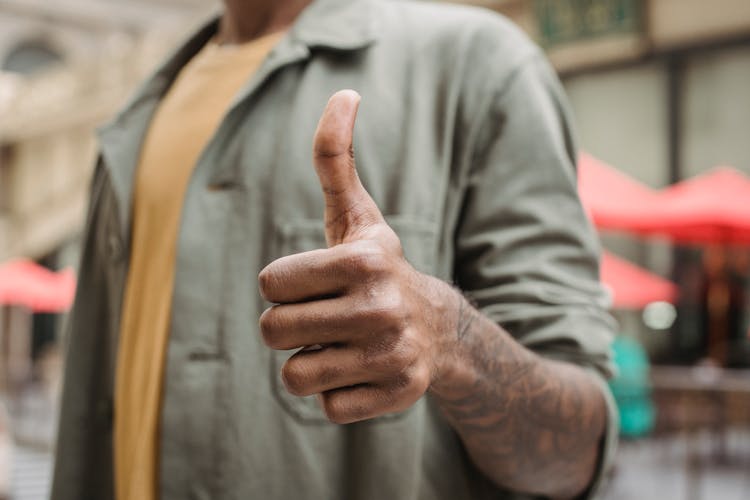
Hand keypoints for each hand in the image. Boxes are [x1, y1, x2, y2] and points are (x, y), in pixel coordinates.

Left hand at [258, 90, 457, 423]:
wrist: (440, 330)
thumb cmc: (378, 268)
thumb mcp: (357, 216)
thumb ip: (335, 158)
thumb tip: (344, 93)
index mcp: (364, 259)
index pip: (270, 283)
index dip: (285, 284)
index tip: (317, 282)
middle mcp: (381, 307)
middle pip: (274, 331)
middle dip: (290, 324)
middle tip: (326, 316)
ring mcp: (392, 356)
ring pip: (295, 376)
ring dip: (310, 361)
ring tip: (343, 344)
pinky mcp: (397, 396)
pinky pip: (326, 407)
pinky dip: (337, 393)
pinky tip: (363, 371)